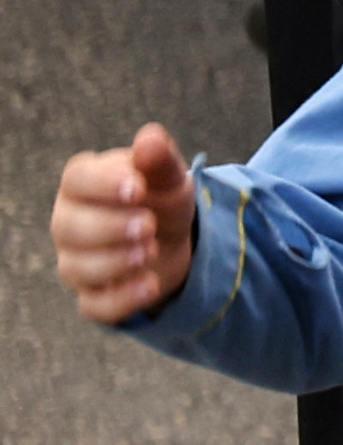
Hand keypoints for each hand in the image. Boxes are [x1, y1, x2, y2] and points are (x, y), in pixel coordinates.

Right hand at [51, 125, 193, 325]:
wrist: (170, 237)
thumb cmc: (159, 197)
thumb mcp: (168, 176)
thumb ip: (160, 159)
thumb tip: (150, 138)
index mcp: (83, 184)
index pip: (76, 180)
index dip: (104, 185)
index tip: (139, 188)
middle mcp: (69, 223)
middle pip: (69, 227)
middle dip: (110, 227)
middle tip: (149, 225)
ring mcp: (76, 261)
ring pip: (76, 268)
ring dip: (115, 261)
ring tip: (151, 250)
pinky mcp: (92, 295)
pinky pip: (94, 305)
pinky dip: (122, 299)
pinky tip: (150, 284)